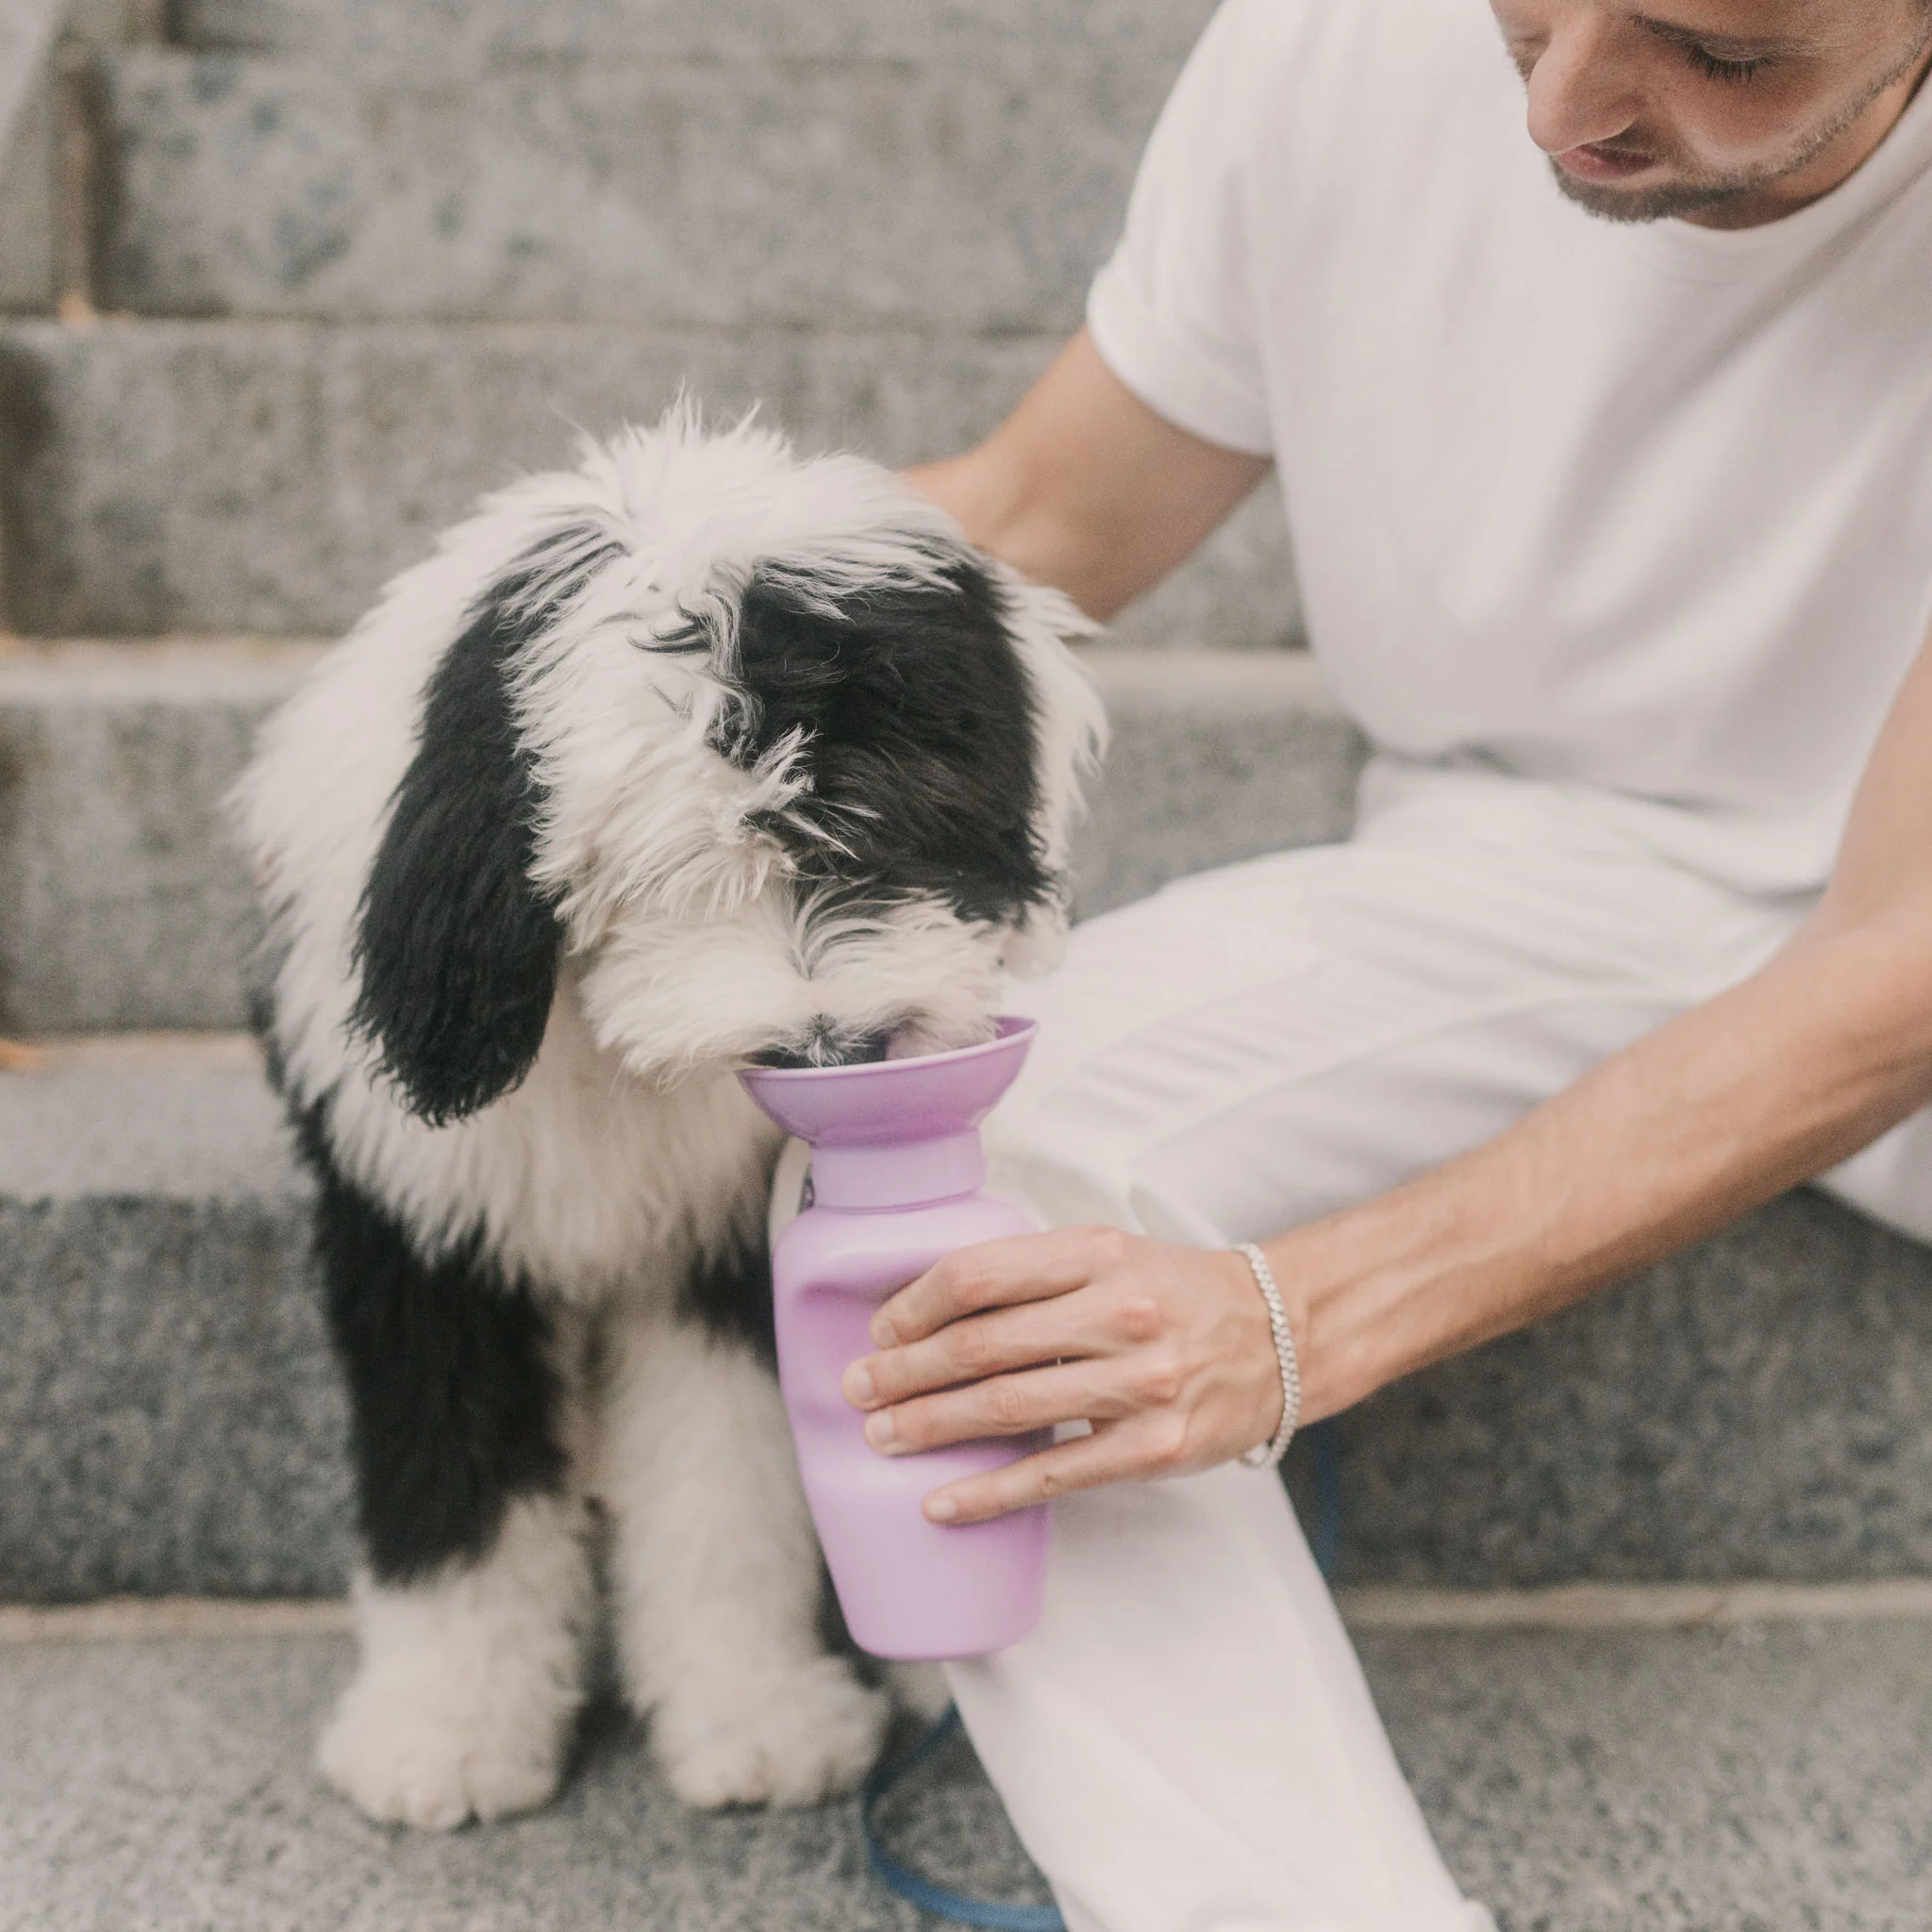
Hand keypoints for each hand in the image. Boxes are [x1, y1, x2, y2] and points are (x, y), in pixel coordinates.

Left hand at [838, 1226, 1289, 1524]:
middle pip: (981, 1345)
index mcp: (1096, 1253)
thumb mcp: (1107, 1253)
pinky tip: (940, 1502)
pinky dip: (986, 1492)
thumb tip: (926, 1307)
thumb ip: (1031, 1272)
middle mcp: (1117, 1313)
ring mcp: (1138, 1384)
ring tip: (882, 1437)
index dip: (914, 1306)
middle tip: (857, 1390)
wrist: (1278, 1335)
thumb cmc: (1173, 1291)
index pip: (979, 1275)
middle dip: (905, 1372)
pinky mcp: (1152, 1448)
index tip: (880, 1330)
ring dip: (929, 1426)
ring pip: (1006, 1408)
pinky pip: (1050, 1475)